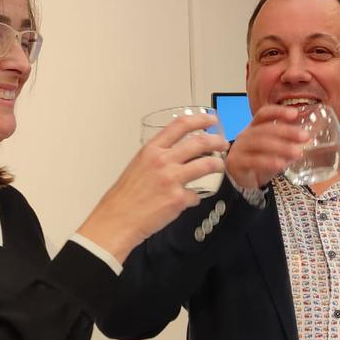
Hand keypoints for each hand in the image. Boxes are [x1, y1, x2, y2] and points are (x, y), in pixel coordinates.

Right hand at [78, 114, 227, 261]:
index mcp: (151, 150)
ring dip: (217, 165)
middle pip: (200, 142)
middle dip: (217, 141)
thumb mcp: (138, 166)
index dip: (200, 120)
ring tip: (219, 166)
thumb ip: (158, 157)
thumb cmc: (124, 197)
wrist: (117, 219)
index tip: (210, 120)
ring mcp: (172, 179)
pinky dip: (195, 197)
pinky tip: (189, 200)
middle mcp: (163, 161)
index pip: (180, 125)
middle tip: (222, 144)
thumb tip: (177, 155)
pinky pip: (196, 195)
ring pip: (206, 165)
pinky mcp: (178, 199)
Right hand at [224, 104, 307, 189]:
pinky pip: (254, 160)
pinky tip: (281, 164)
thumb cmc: (260, 162)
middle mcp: (245, 135)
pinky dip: (268, 162)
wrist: (242, 181)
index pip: (264, 113)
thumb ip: (287, 144)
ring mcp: (239, 148)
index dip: (278, 111)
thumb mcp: (274, 151)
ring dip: (281, 147)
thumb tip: (307, 141)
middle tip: (304, 137)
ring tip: (297, 152)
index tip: (295, 114)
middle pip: (265, 128)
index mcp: (254, 127)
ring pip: (260, 143)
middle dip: (287, 132)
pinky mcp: (236, 163)